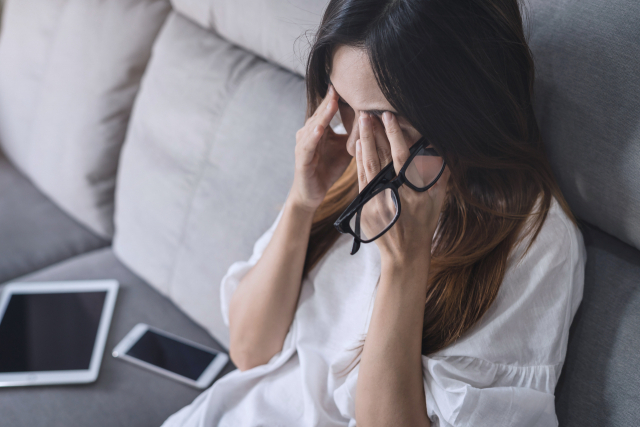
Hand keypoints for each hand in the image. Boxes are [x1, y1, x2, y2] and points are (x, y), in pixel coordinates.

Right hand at [289, 85, 351, 211]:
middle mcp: (308, 133)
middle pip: (321, 113)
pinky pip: (308, 145)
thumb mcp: (345, 148)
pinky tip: (320, 128)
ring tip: (333, 100)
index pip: (328, 109)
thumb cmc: (327, 169)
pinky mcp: (301, 159)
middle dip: (331, 99)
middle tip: (341, 83)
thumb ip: (354, 135)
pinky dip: (314, 136)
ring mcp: (303, 145)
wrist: (312, 193)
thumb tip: (373, 121)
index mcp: (319, 128)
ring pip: (314, 125)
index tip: (350, 81)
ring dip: (323, 114)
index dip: (338, 97)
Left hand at [355, 111, 449, 263]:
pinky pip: (360, 178)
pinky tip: (357, 145)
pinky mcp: (364, 206)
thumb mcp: (437, 201)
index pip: (400, 156)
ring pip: (367, 165)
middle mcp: (392, 194)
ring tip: (361, 122)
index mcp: (411, 190)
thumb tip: (443, 149)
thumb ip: (440, 174)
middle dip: (373, 133)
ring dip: (364, 142)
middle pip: (380, 157)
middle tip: (368, 112)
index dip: (394, 135)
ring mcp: (375, 200)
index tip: (388, 116)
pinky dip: (358, 161)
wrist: (404, 252)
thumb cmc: (424, 224)